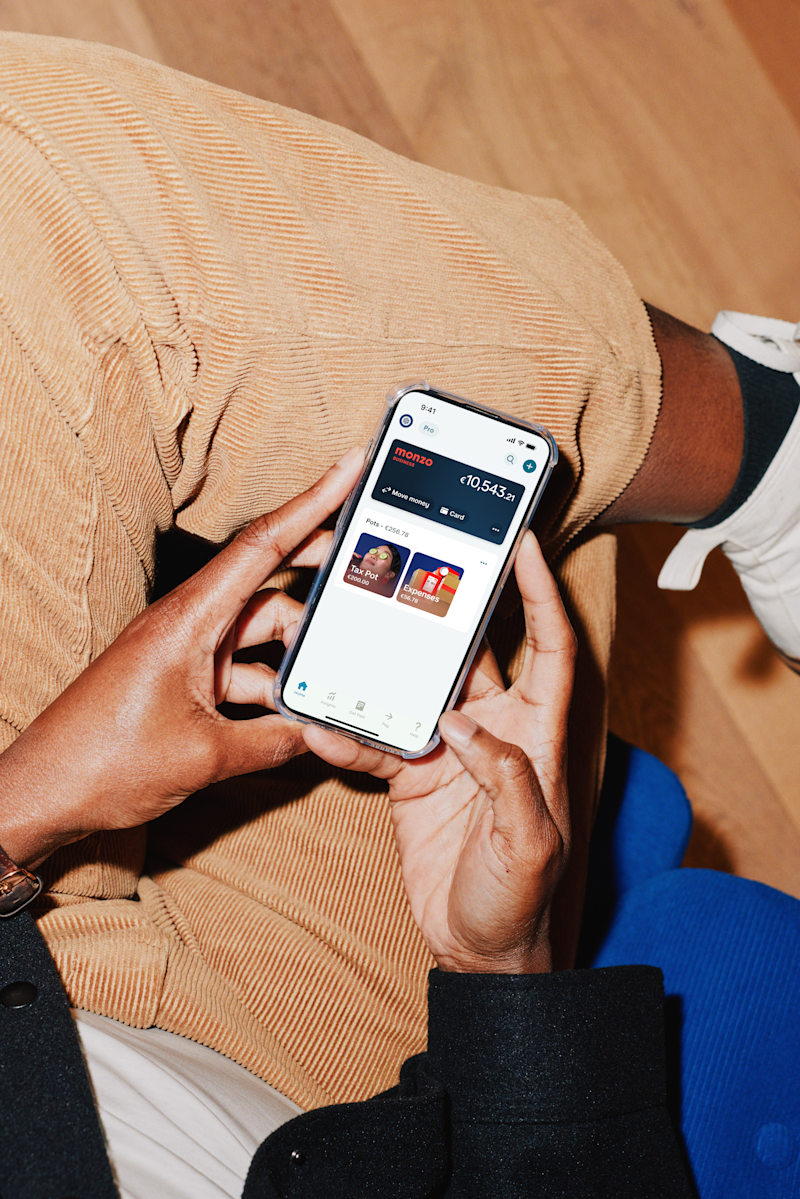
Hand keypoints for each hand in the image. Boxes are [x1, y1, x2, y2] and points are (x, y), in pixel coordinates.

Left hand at [0, 447, 363, 867]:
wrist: (44, 793)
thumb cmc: (103, 762)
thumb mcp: (205, 757)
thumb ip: (272, 742)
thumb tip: (319, 734)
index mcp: (189, 619)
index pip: (264, 545)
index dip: (314, 502)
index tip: (351, 467)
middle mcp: (188, 623)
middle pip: (268, 581)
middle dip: (320, 572)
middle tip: (369, 563)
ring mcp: (184, 650)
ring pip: (259, 632)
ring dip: (297, 651)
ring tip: (341, 667)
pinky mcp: (181, 678)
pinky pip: (241, 668)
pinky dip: (273, 684)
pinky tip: (299, 709)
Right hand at [303, 532, 574, 973]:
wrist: (481, 951)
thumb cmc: (525, 900)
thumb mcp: (531, 844)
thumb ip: (507, 778)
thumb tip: (463, 725)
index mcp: (539, 735)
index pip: (549, 646)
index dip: (540, 592)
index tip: (523, 544)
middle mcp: (497, 729)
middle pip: (474, 652)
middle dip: (446, 610)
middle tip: (410, 565)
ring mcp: (451, 749)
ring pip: (416, 688)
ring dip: (382, 668)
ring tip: (344, 638)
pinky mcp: (413, 774)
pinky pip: (376, 739)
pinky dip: (347, 732)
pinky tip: (318, 723)